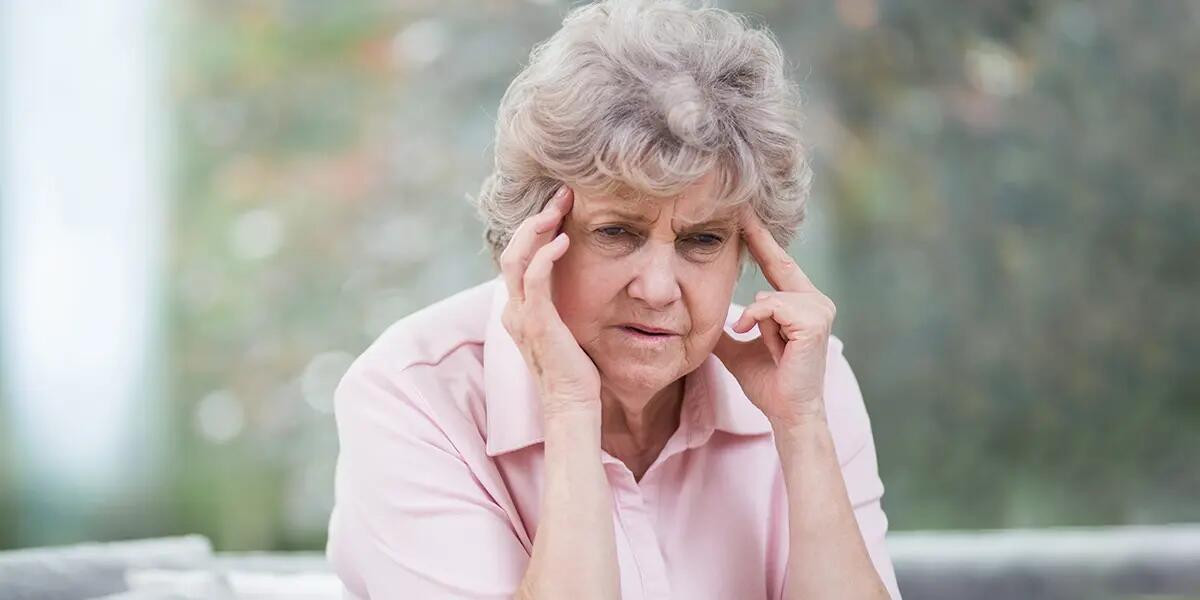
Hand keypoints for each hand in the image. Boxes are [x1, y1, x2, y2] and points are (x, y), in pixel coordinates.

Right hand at [499, 184, 600, 414]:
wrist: (572, 405)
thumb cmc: (576, 371)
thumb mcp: (567, 329)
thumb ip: (563, 305)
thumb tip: (583, 280)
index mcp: (518, 309)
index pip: (518, 257)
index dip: (535, 228)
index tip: (561, 207)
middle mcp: (513, 309)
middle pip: (512, 249)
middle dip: (535, 218)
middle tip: (562, 196)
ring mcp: (521, 315)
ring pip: (516, 256)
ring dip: (537, 227)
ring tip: (560, 207)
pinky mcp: (537, 322)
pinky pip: (535, 278)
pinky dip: (546, 254)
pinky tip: (565, 240)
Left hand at [713, 204, 837, 427]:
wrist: (786, 412)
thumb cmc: (768, 382)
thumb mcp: (738, 347)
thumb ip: (729, 326)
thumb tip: (700, 315)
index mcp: (800, 304)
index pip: (777, 265)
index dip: (761, 240)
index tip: (745, 216)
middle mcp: (816, 301)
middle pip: (779, 263)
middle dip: (759, 238)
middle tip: (740, 211)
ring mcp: (819, 310)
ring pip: (771, 295)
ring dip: (757, 321)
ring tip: (767, 346)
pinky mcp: (815, 322)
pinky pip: (774, 307)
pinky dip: (759, 322)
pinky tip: (758, 339)